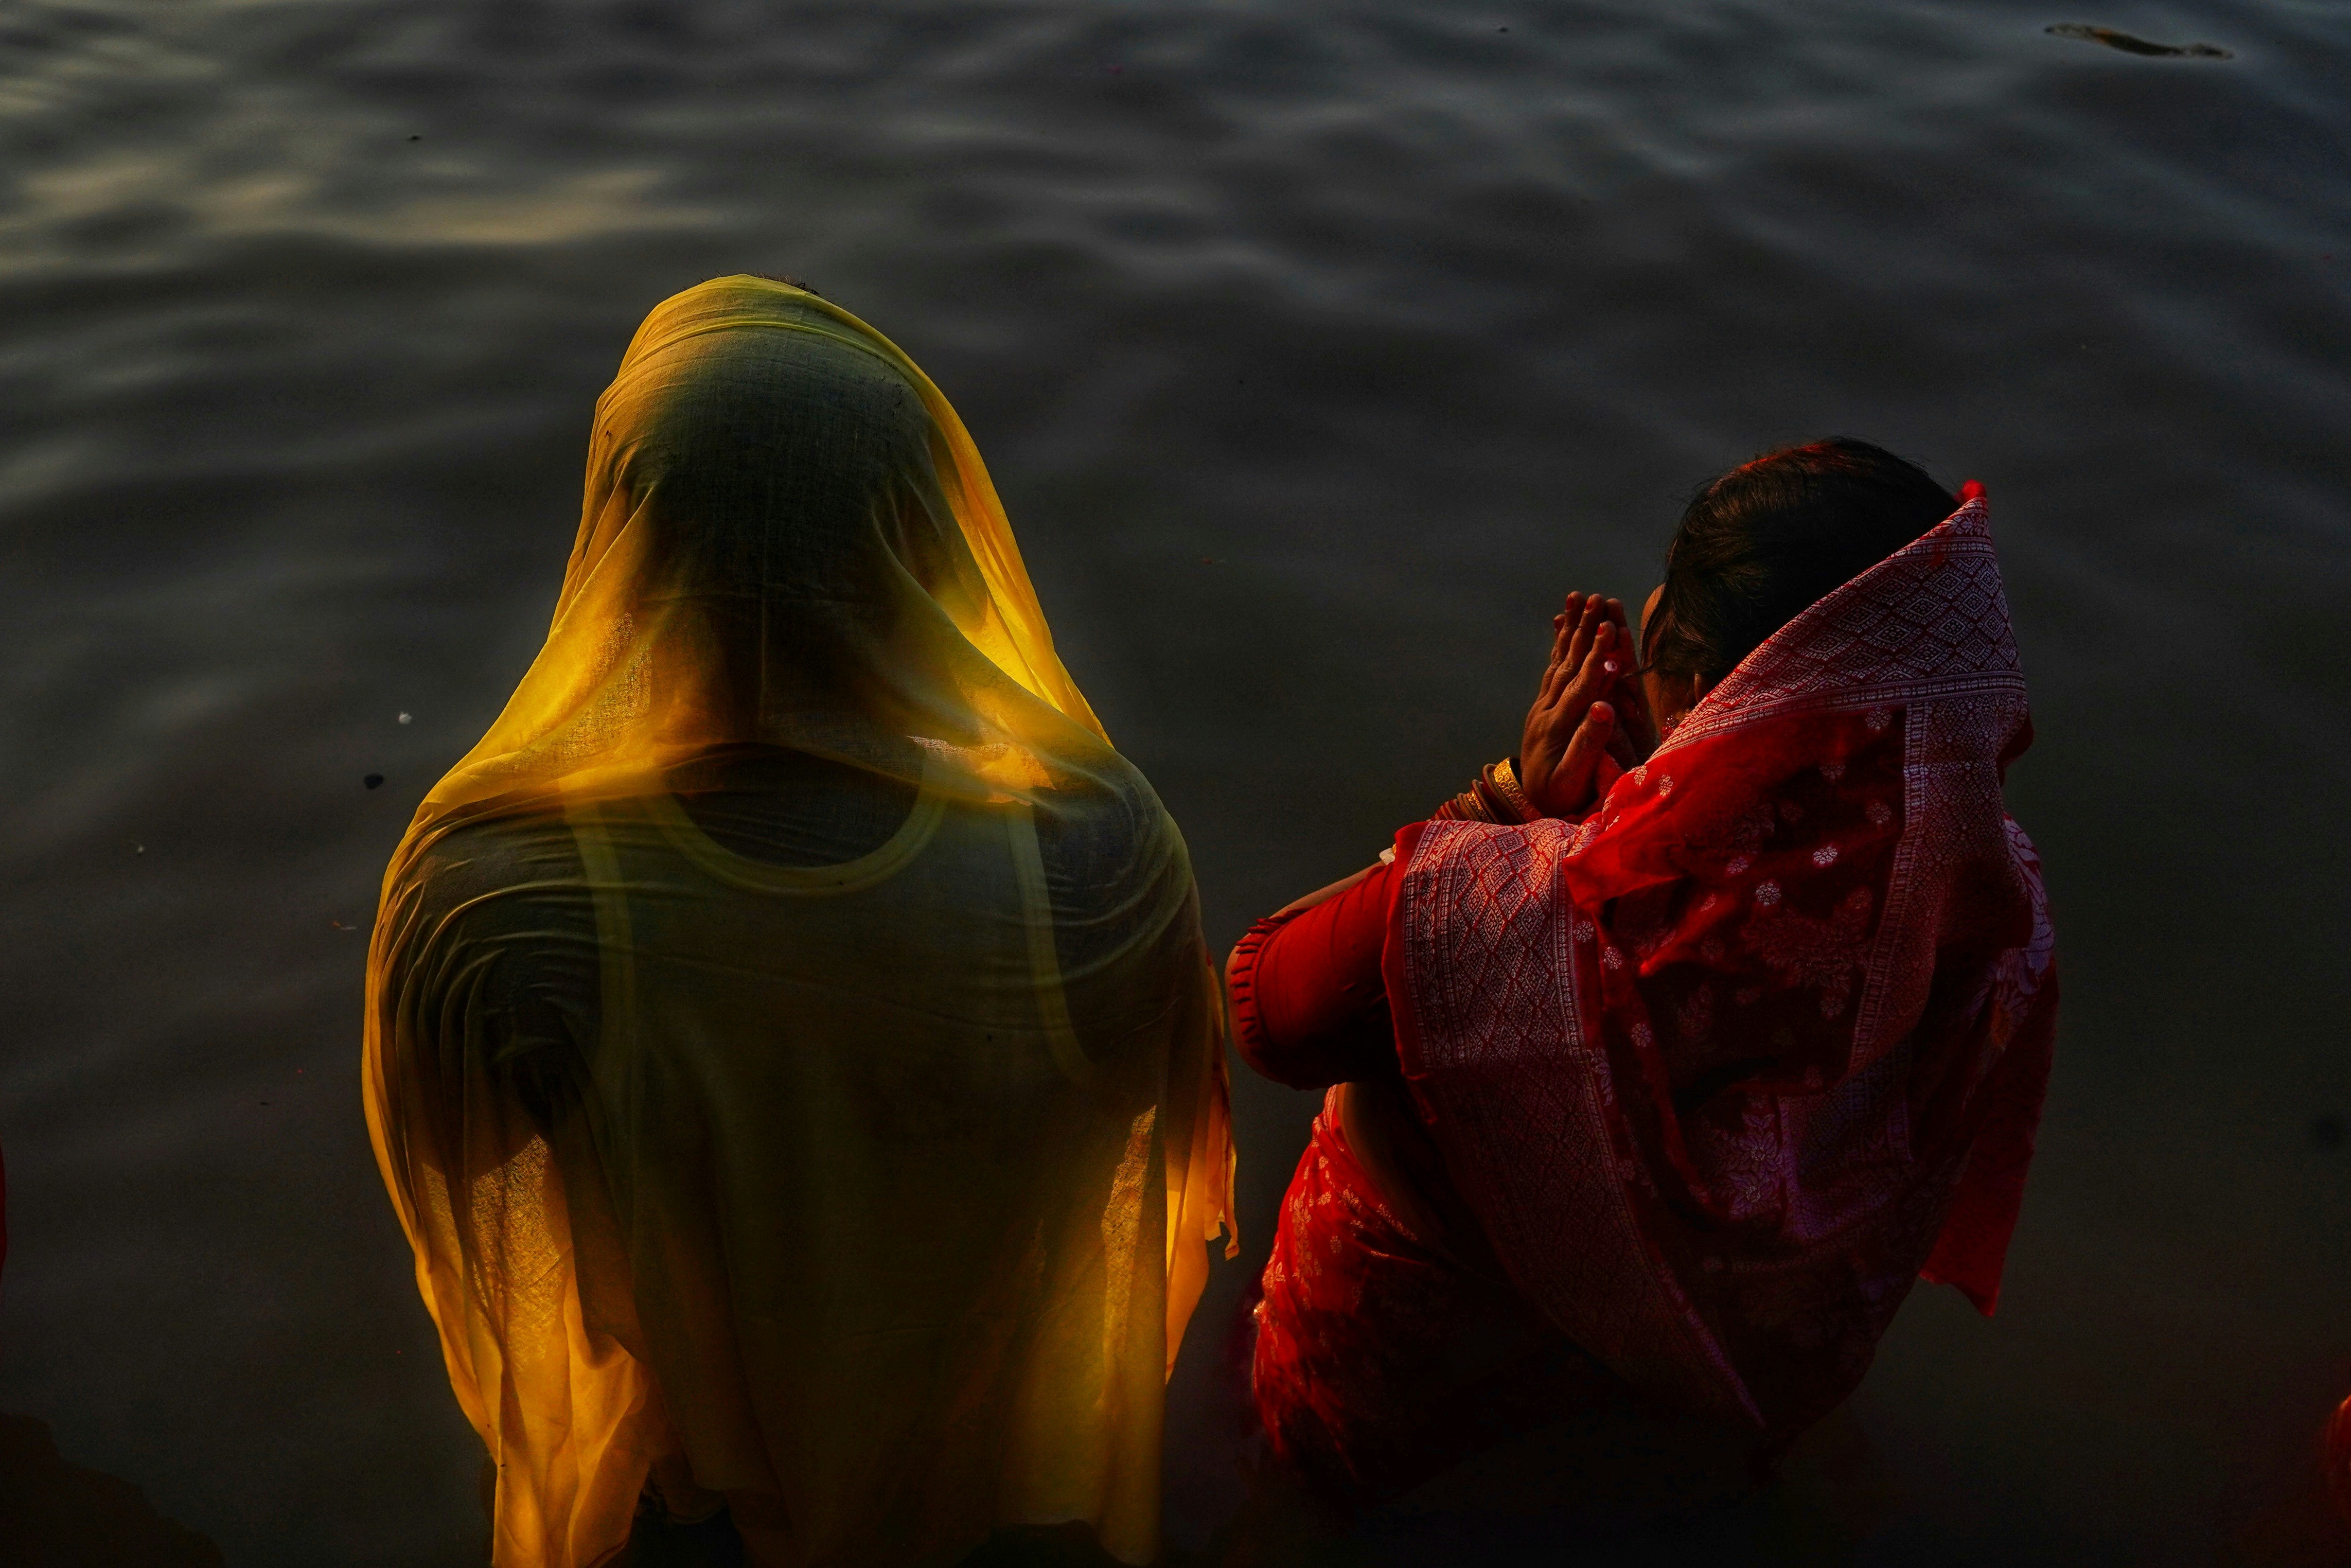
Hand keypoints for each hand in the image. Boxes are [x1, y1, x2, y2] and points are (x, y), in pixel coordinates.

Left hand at [1520, 593, 1626, 816]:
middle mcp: (1547, 711)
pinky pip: (1550, 672)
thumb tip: (1605, 708)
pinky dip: (1558, 648)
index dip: (1597, 655)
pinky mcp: (1540, 710)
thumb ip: (1589, 743)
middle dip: (1583, 630)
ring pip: (1557, 662)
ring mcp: (1541, 708)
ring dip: (1569, 630)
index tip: (1609, 627)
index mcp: (1559, 726)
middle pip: (1567, 664)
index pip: (1582, 684)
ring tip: (1577, 600)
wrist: (1528, 805)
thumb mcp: (1574, 777)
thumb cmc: (1559, 796)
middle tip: (1595, 598)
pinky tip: (1561, 630)